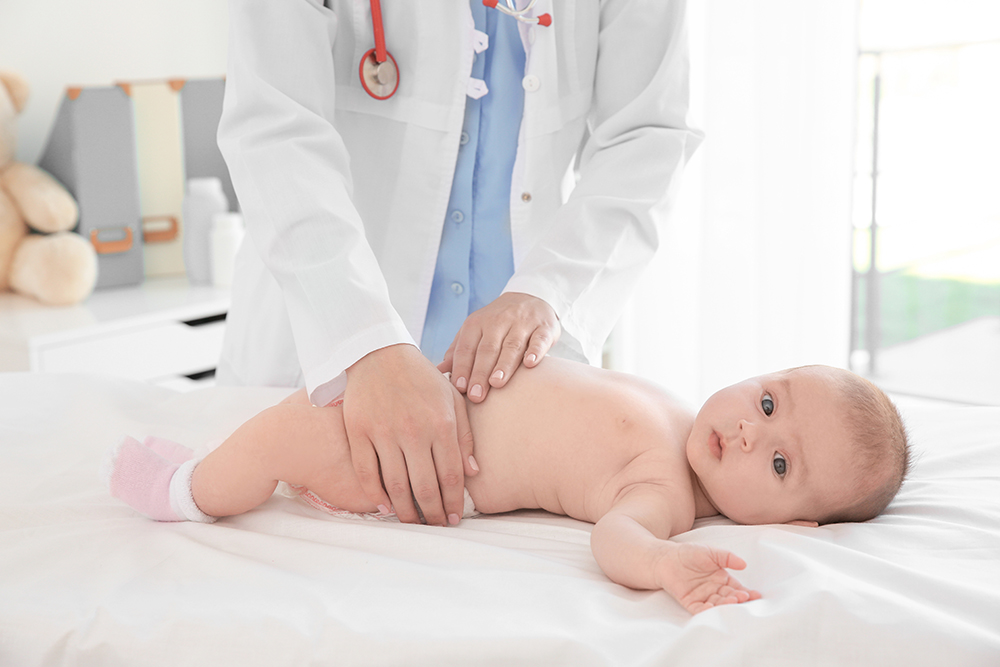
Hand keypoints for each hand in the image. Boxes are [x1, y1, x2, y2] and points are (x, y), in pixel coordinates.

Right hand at [343, 344, 477, 525]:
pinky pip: (367, 472)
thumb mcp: (452, 399)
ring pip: (396, 484)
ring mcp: (384, 432)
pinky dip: (375, 494)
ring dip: (406, 511)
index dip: (454, 502)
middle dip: (433, 513)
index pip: (451, 475)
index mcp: (441, 423)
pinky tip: (385, 506)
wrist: (379, 353)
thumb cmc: (422, 379)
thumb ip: (464, 435)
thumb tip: (473, 473)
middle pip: (425, 486)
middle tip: (436, 527)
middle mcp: (414, 430)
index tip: (455, 519)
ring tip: (413, 523)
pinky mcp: (359, 431)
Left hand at [438, 292, 559, 403]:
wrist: (530, 298)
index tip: (460, 388)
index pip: (467, 347)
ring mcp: (522, 323)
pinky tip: (530, 364)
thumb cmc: (497, 323)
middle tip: (476, 395)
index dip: (463, 367)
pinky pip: (539, 339)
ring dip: (504, 365)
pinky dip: (535, 351)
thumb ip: (458, 351)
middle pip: (488, 349)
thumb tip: (439, 371)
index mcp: (477, 323)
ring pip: (512, 345)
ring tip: (497, 383)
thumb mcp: (474, 331)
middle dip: (481, 372)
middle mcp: (498, 321)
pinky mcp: (543, 327)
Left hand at [655, 543, 760, 614]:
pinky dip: (706, 611)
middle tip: (744, 597)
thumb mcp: (711, 552)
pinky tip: (713, 609)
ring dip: (725, 604)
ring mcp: (702, 596)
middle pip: (728, 597)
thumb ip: (727, 557)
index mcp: (721, 579)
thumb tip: (744, 564)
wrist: (667, 557)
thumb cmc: (689, 553)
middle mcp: (714, 590)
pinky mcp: (690, 601)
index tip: (755, 594)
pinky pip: (700, 609)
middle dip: (737, 598)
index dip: (746, 592)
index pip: (736, 588)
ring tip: (733, 601)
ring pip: (717, 604)